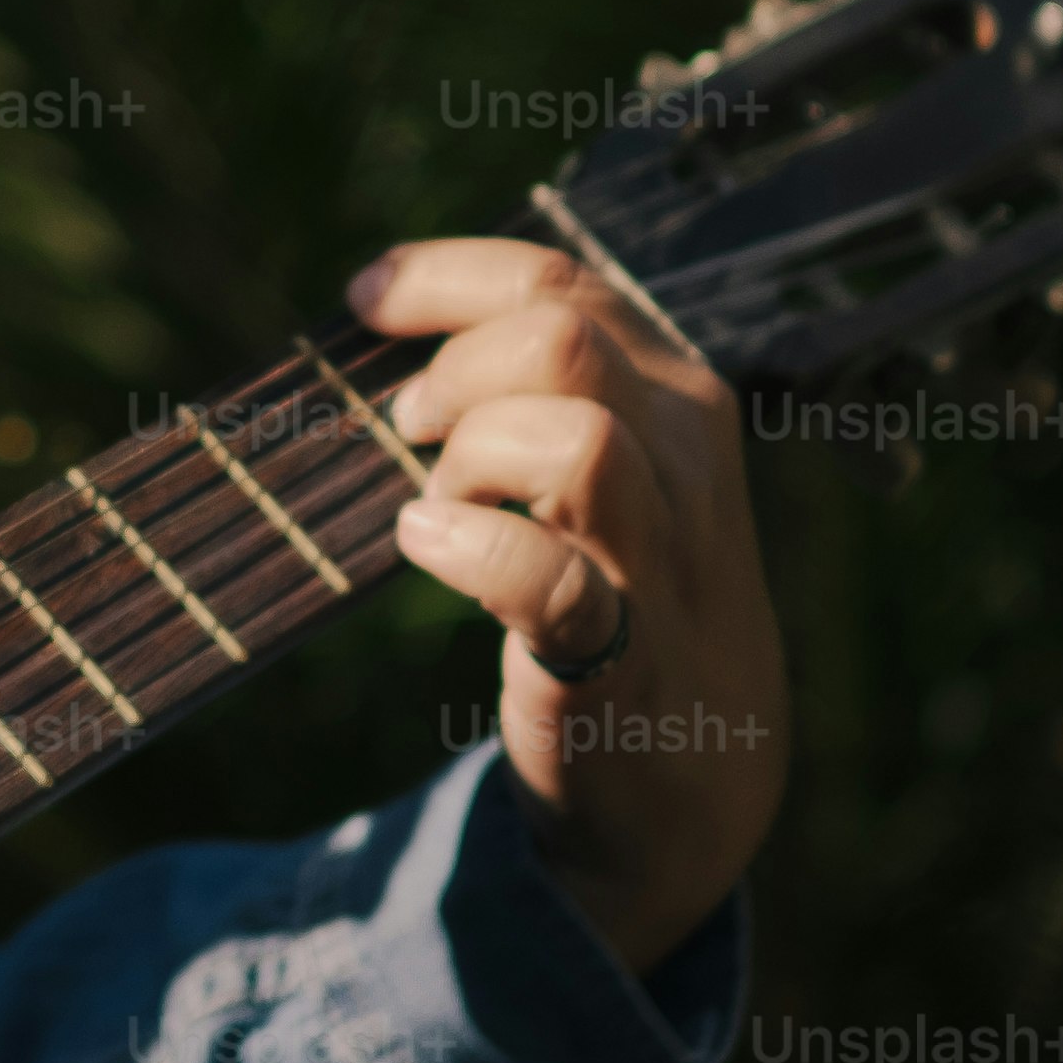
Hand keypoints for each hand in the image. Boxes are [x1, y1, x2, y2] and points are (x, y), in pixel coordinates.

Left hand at [349, 237, 792, 972]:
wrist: (696, 784)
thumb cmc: (626, 601)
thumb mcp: (618, 473)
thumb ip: (544, 395)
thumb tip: (398, 334)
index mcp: (675, 400)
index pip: (560, 284)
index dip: (445, 277)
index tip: (366, 298)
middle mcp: (684, 463)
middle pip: (565, 340)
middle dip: (458, 368)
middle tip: (412, 429)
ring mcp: (660, 563)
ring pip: (579, 439)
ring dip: (474, 457)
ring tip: (438, 501)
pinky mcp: (619, 661)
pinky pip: (552, 585)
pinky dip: (472, 555)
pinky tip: (427, 548)